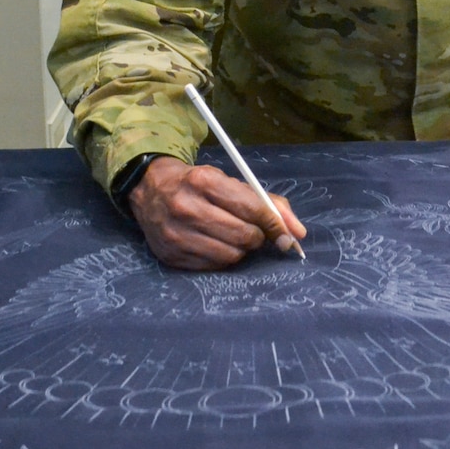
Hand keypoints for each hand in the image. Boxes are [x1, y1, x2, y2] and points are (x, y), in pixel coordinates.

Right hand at [127, 157, 306, 269]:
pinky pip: (212, 267)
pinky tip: (217, 245)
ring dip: (241, 250)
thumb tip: (298, 233)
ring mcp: (175, 234)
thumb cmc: (198, 185)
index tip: (286, 234)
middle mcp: (186, 207)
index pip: (252, 209)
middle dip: (258, 237)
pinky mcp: (170, 256)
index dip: (275, 225)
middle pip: (244, 236)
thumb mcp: (230, 182)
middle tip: (255, 233)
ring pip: (230, 255)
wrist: (151, 189)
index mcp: (205, 181)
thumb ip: (268, 203)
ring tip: (235, 238)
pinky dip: (223, 259)